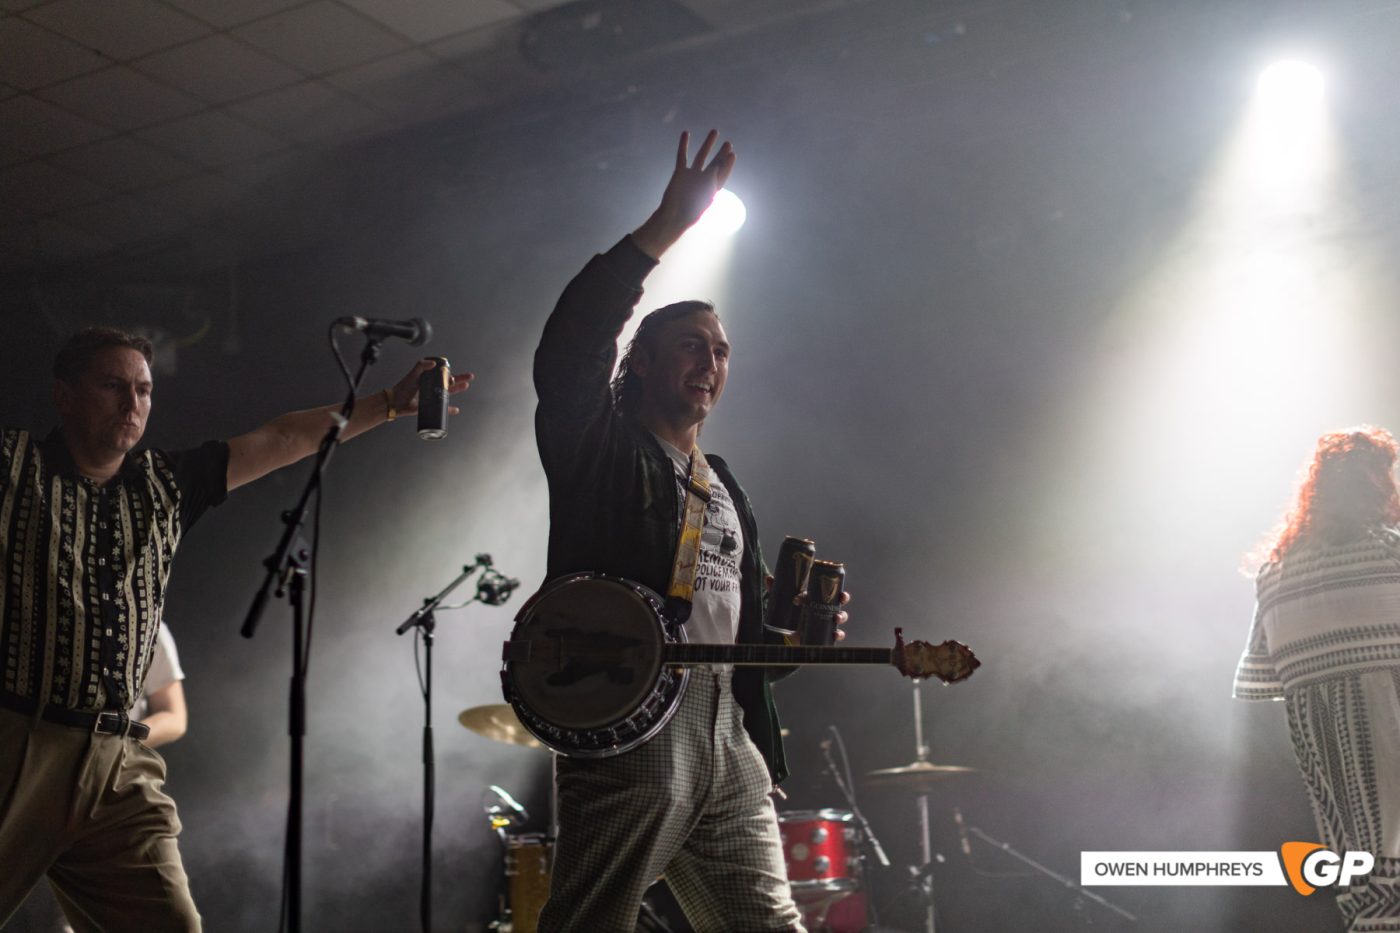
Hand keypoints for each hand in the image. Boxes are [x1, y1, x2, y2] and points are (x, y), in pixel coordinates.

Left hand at [388, 359, 473, 415]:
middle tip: (470, 377)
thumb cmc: (403, 387)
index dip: (449, 373)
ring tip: (466, 386)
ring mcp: (432, 397)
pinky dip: (449, 410)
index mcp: (429, 379)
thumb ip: (421, 366)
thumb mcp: (413, 374)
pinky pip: (442, 408)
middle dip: (460, 379)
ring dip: (458, 390)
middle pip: (449, 383)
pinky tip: (455, 410)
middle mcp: (432, 387)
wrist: (396, 402)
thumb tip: (433, 363)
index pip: (442, 375)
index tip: (452, 374)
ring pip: (448, 393)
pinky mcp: (431, 407)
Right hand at [632, 130, 736, 258]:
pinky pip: (682, 156)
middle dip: (722, 154)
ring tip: (715, 131)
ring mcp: (691, 175)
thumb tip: (716, 166)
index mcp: (712, 189)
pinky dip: (684, 145)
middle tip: (728, 143)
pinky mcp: (680, 172)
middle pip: (715, 163)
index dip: (728, 164)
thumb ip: (712, 181)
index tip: (732, 154)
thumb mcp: (704, 197)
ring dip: (708, 144)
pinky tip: (686, 133)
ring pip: (701, 156)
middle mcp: (703, 180)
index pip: (723, 174)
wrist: (673, 216)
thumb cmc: (690, 211)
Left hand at [765, 574, 851, 642]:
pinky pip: (837, 635)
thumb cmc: (788, 614)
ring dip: (842, 616)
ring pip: (840, 617)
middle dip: (844, 597)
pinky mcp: (825, 635)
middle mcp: (824, 609)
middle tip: (842, 597)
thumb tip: (768, 578)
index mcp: (817, 598)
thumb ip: (776, 590)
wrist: (786, 636)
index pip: (828, 589)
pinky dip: (839, 634)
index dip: (830, 586)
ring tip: (837, 618)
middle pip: (839, 601)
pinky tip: (836, 634)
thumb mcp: (782, 602)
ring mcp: (826, 622)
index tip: (818, 591)